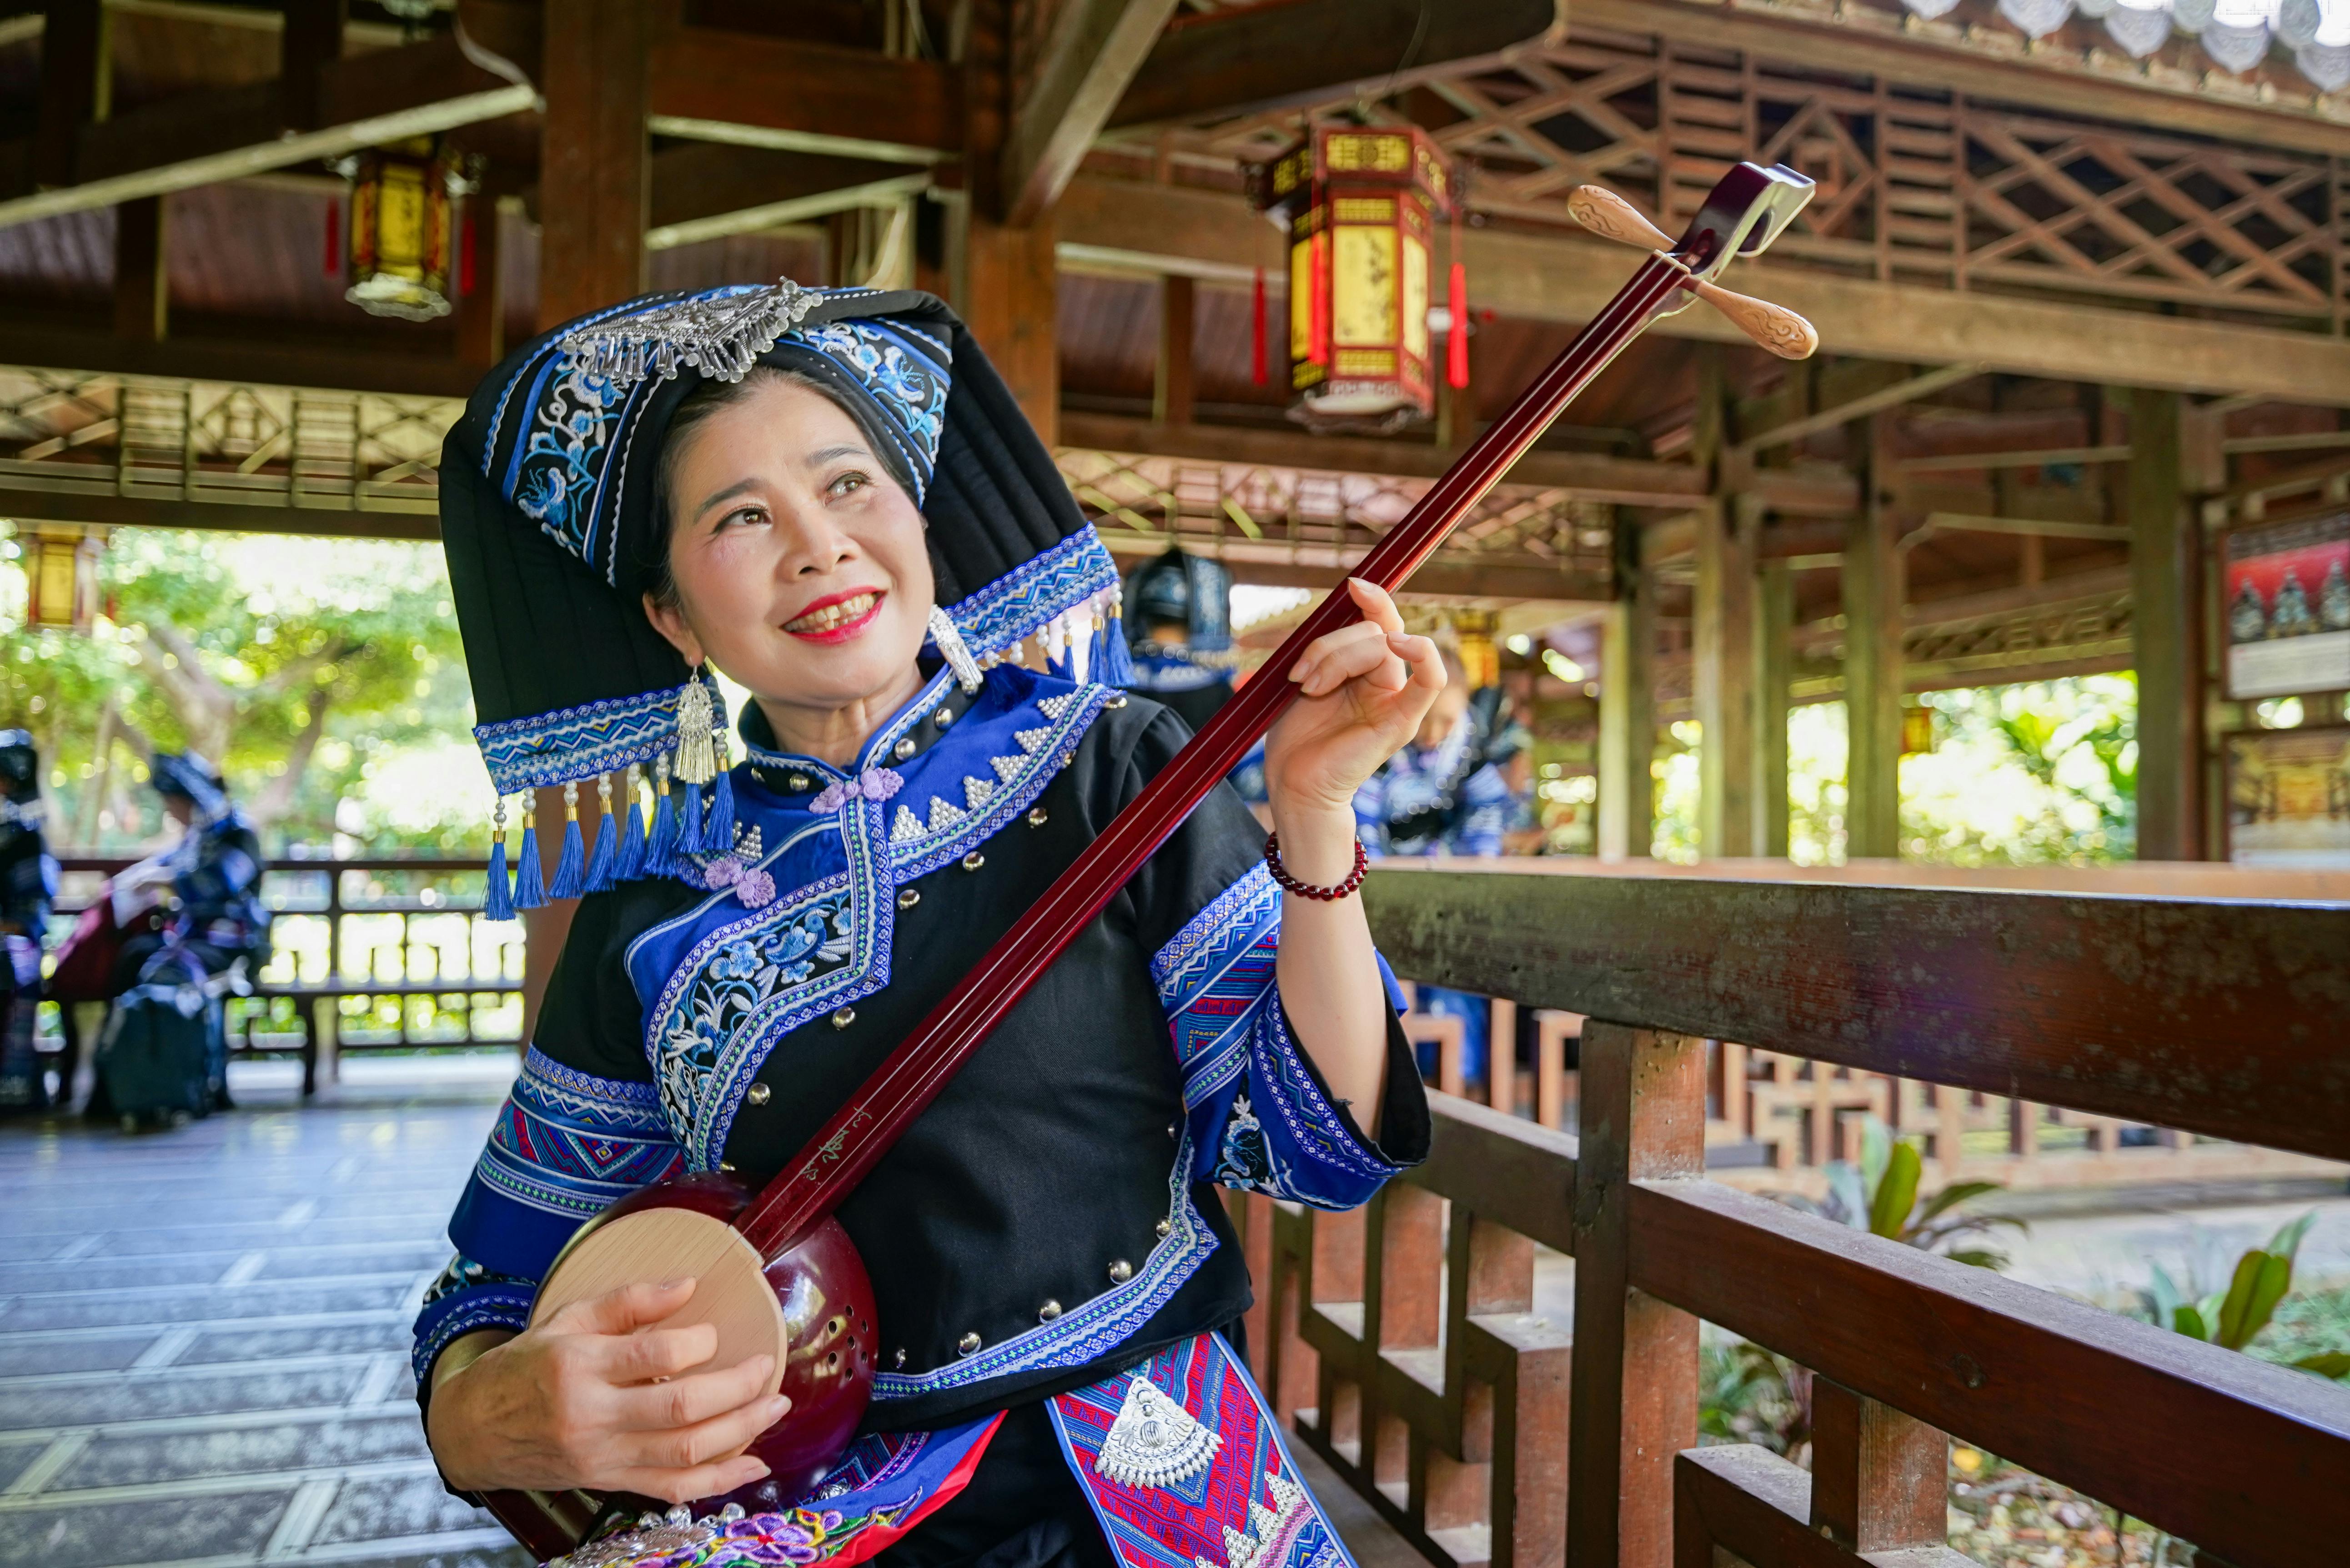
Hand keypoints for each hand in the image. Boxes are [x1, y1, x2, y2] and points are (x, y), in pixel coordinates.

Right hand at [426, 1277, 786, 1503]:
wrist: (474, 1430)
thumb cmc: (525, 1366)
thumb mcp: (566, 1318)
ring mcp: (601, 1456)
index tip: (716, 1334)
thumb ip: (629, 1300)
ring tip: (774, 1406)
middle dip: (737, 1389)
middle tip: (767, 1370)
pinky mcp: (608, 1481)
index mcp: (579, 1365)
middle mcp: (591, 1416)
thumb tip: (689, 1285)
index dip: (701, 1343)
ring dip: (741, 1431)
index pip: (656, 1355)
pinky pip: (672, 1489)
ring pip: (685, 1453)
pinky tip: (753, 1466)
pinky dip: (719, 1480)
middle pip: (681, 1408)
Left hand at [1263, 579, 1445, 820]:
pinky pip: (1430, 680)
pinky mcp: (1401, 722)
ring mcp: (1397, 700)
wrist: (1293, 782)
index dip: (1372, 596)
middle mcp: (1386, 681)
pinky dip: (1422, 654)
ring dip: (1335, 657)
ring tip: (1308, 688)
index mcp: (1366, 669)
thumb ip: (1329, 646)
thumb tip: (1345, 603)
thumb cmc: (1296, 734)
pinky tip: (1399, 644)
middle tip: (1301, 674)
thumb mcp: (1307, 676)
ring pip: (1381, 646)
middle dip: (1329, 644)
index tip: (1351, 585)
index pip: (1380, 620)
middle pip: (1372, 630)